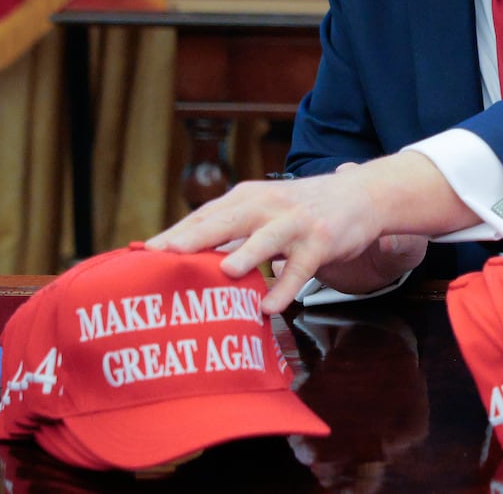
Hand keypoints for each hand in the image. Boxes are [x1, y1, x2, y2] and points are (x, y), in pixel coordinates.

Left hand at [145, 151, 473, 312]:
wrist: (361, 195)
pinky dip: (286, 288)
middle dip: (195, 238)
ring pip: (266, 238)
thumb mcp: (262, 210)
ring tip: (223, 272)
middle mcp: (267, 205)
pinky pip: (302, 268)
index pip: (203, 216)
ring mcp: (295, 222)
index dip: (173, 233)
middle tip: (164, 255)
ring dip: (246, 254)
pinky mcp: (322, 241)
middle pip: (226, 221)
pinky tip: (270, 307)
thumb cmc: (301, 209)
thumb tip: (182, 254)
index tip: (140, 252)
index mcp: (246, 198)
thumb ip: (229, 230)